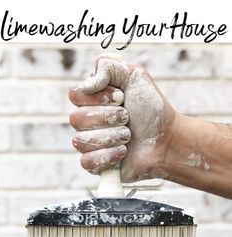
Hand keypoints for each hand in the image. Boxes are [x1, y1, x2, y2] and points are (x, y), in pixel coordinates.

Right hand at [69, 54, 177, 181]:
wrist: (167, 139)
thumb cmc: (152, 109)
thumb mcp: (135, 76)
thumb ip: (108, 66)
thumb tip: (87, 83)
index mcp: (92, 100)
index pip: (75, 95)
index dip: (97, 97)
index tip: (121, 98)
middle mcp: (87, 122)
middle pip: (76, 119)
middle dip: (108, 118)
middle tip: (128, 118)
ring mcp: (90, 144)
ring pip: (80, 141)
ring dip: (111, 137)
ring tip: (129, 136)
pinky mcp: (96, 165)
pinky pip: (87, 162)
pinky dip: (107, 156)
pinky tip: (123, 152)